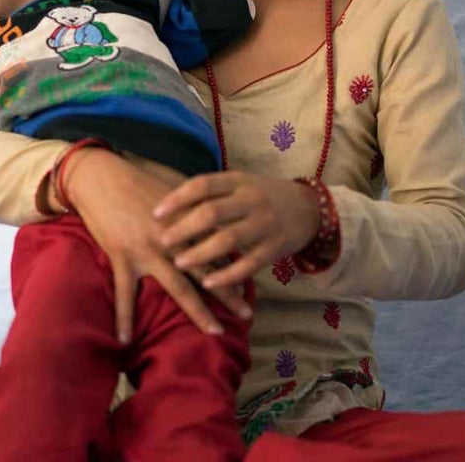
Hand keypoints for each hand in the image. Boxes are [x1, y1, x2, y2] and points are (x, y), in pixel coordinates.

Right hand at [61, 148, 251, 343]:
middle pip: (207, 272)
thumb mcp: (172, 189)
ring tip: (215, 332)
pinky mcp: (123, 257)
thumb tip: (213, 216)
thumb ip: (193, 205)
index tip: (249, 287)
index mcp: (186, 221)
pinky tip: (125, 341)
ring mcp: (148, 251)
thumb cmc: (137, 180)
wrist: (101, 177)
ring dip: (198, 312)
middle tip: (248, 314)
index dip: (234, 267)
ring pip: (178, 288)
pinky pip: (124, 294)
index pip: (217, 248)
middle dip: (229, 293)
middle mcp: (173, 239)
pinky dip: (124, 318)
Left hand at [154, 172, 322, 289]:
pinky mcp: (275, 247)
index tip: (155, 212)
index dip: (177, 198)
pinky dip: (227, 275)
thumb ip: (211, 194)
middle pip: (213, 213)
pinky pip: (249, 264)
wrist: (308, 207)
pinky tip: (208, 283)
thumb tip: (166, 202)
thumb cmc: (260, 196)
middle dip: (185, 229)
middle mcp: (251, 200)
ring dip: (201, 253)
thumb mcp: (239, 185)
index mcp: (238, 181)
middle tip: (162, 241)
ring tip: (179, 263)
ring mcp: (265, 224)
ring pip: (229, 240)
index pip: (203, 185)